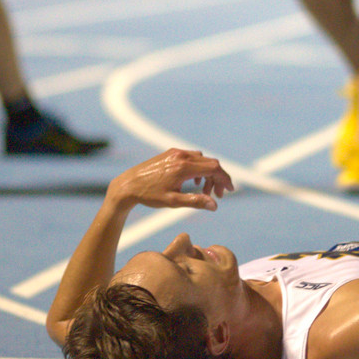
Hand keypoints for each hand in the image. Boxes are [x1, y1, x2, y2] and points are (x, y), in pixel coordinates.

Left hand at [108, 148, 234, 210]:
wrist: (128, 185)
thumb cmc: (149, 195)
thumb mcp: (173, 202)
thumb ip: (196, 201)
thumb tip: (214, 206)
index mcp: (183, 167)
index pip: (214, 168)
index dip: (225, 178)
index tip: (230, 190)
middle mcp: (181, 156)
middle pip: (211, 163)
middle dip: (218, 178)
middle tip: (218, 195)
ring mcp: (176, 153)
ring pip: (202, 160)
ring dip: (208, 174)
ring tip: (204, 191)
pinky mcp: (171, 153)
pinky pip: (192, 157)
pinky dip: (199, 168)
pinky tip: (193, 181)